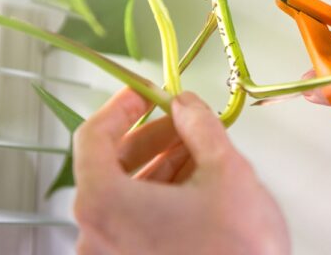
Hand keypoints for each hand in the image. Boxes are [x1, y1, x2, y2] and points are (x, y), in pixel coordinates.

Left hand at [73, 89, 289, 254]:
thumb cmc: (238, 250)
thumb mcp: (226, 170)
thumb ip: (199, 125)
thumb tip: (185, 104)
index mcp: (105, 204)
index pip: (91, 137)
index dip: (120, 107)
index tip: (143, 92)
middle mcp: (96, 234)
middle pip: (107, 165)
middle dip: (148, 136)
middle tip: (181, 120)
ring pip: (123, 193)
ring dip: (158, 163)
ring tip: (197, 149)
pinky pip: (133, 220)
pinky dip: (158, 194)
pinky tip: (193, 182)